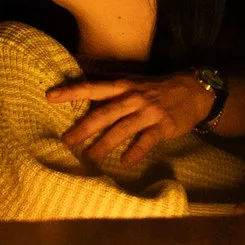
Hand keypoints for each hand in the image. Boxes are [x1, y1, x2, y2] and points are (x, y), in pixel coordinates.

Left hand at [48, 73, 212, 172]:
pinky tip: (125, 162)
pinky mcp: (163, 126)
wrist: (195, 90)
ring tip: (91, 157)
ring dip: (104, 144)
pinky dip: (135, 152)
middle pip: (103, 113)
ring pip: (122, 129)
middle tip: (66, 141)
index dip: (71, 92)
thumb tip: (85, 97)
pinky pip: (146, 141)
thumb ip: (112, 92)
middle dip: (83, 128)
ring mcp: (149, 112)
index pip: (93, 88)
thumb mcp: (134, 83)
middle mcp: (133, 98)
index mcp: (123, 86)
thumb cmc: (159, 89)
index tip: (50, 97)